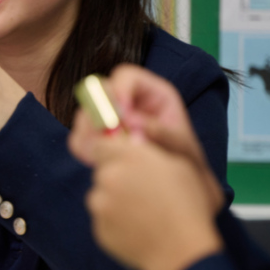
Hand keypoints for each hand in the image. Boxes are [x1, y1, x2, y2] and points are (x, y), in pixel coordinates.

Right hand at [68, 64, 223, 213]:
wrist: (185, 192)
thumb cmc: (188, 165)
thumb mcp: (184, 148)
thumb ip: (161, 133)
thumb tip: (131, 122)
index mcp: (152, 94)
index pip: (126, 76)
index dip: (118, 90)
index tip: (120, 115)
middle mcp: (128, 103)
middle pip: (98, 92)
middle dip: (97, 114)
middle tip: (102, 137)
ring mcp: (111, 121)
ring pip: (85, 114)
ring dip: (88, 132)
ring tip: (98, 152)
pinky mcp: (99, 141)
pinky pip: (81, 136)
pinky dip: (83, 146)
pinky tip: (93, 159)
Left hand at [87, 134, 222, 269]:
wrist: (183, 252)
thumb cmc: (189, 206)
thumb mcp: (181, 164)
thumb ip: (152, 146)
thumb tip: (134, 139)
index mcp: (129, 157)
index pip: (103, 145)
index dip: (115, 153)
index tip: (127, 162)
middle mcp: (109, 177)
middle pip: (103, 171)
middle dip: (117, 176)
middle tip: (141, 190)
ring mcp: (101, 204)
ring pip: (101, 195)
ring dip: (114, 200)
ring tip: (143, 212)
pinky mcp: (99, 229)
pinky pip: (103, 219)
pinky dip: (115, 221)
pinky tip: (139, 227)